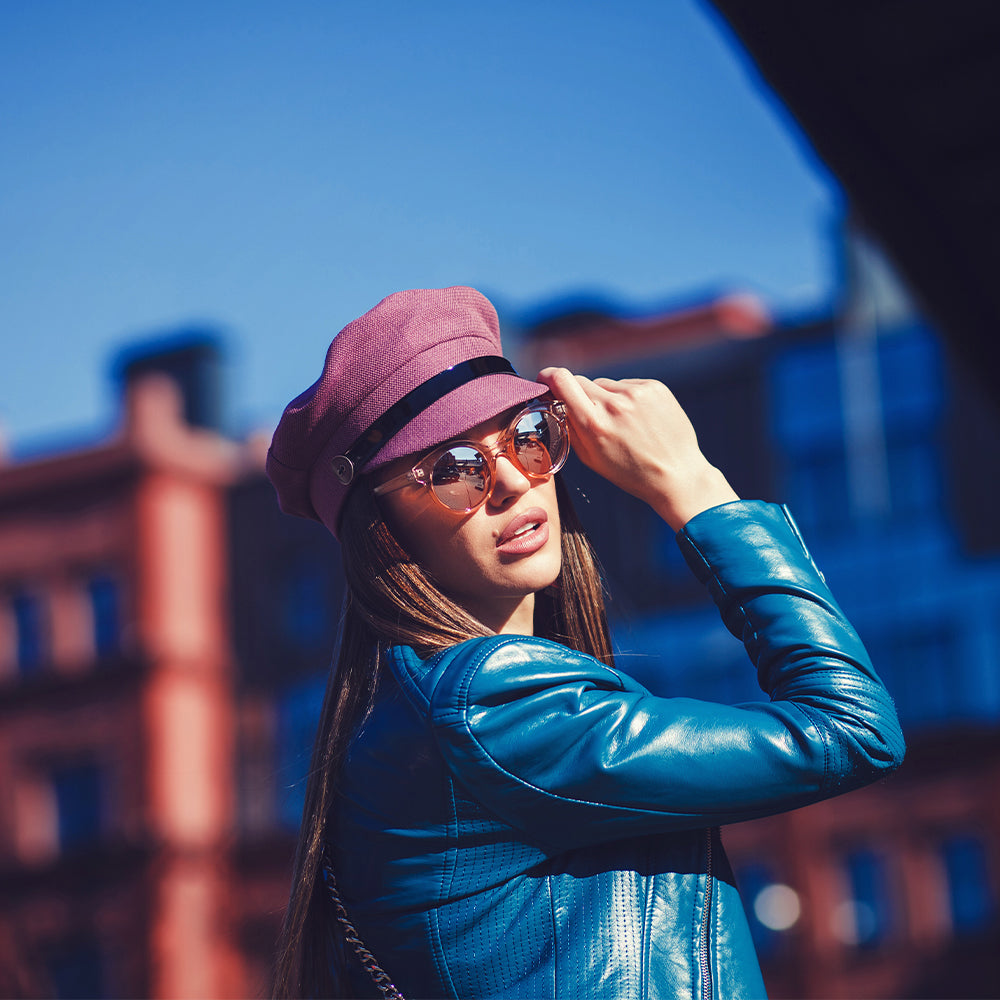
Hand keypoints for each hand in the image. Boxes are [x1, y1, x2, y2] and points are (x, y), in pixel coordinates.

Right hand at [537, 367, 738, 530]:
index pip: (561, 380)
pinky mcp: (654, 387)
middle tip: (591, 415)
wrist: (676, 474)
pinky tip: (638, 419)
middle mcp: (614, 404)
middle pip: (581, 382)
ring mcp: (636, 393)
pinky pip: (627, 385)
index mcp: (594, 424)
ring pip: (605, 384)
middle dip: (579, 395)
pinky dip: (627, 398)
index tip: (546, 380)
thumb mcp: (591, 458)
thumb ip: (570, 427)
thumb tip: (555, 402)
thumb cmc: (630, 472)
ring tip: (623, 423)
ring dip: (606, 398)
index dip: (548, 377)